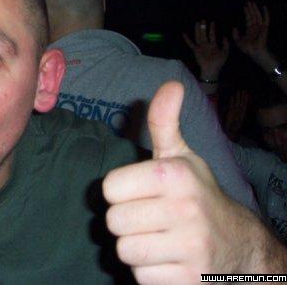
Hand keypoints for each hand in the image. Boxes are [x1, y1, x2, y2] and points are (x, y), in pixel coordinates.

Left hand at [103, 82, 264, 281]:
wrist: (241, 247)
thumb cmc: (198, 196)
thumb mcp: (181, 158)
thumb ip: (164, 123)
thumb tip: (171, 84)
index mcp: (174, 175)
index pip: (108, 189)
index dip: (120, 194)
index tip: (141, 194)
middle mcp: (185, 209)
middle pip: (114, 222)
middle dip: (127, 223)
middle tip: (149, 220)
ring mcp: (190, 248)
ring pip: (125, 252)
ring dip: (137, 249)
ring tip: (159, 240)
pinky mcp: (190, 281)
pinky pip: (142, 279)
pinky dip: (151, 274)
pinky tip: (170, 261)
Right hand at [183, 20, 228, 79]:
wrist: (211, 69)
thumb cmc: (219, 62)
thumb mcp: (225, 53)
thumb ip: (226, 45)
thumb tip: (224, 36)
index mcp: (213, 44)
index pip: (212, 34)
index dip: (212, 28)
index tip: (212, 22)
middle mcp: (206, 44)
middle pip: (204, 34)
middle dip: (204, 27)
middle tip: (203, 20)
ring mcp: (200, 47)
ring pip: (198, 36)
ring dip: (197, 30)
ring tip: (197, 23)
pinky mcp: (195, 50)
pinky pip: (190, 44)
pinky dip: (187, 39)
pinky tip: (184, 34)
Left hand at [233, 2, 269, 58]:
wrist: (254, 52)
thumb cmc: (247, 48)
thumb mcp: (238, 41)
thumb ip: (235, 34)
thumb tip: (234, 27)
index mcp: (250, 30)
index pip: (248, 19)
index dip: (247, 13)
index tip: (244, 7)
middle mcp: (255, 27)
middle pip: (253, 16)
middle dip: (251, 9)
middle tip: (249, 2)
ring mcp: (260, 27)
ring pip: (258, 16)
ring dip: (255, 9)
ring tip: (253, 3)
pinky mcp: (264, 28)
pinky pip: (266, 19)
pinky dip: (265, 13)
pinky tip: (263, 7)